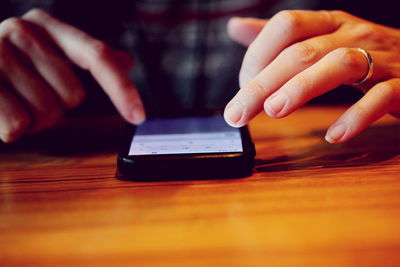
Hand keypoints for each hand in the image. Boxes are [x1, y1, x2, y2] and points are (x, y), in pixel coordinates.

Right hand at [0, 9, 144, 142]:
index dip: (122, 89)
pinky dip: (11, 130)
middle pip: (72, 96)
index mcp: (46, 26)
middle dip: (54, 108)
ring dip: (33, 120)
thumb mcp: (47, 59)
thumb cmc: (7, 72)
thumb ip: (85, 60)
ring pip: (46, 115)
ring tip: (11, 102)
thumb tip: (126, 61)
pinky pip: (17, 126)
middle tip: (27, 95)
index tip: (139, 116)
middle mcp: (22, 30)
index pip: (98, 57)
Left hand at [224, 10, 399, 143]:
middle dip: (264, 83)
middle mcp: (353, 35)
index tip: (241, 86)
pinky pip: (380, 96)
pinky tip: (333, 135)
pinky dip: (356, 115)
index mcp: (329, 24)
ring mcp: (380, 59)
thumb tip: (234, 26)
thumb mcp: (320, 37)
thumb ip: (277, 37)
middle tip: (237, 113)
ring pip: (338, 65)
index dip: (258, 54)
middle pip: (302, 52)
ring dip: (302, 89)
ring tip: (273, 112)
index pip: (286, 25)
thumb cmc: (363, 54)